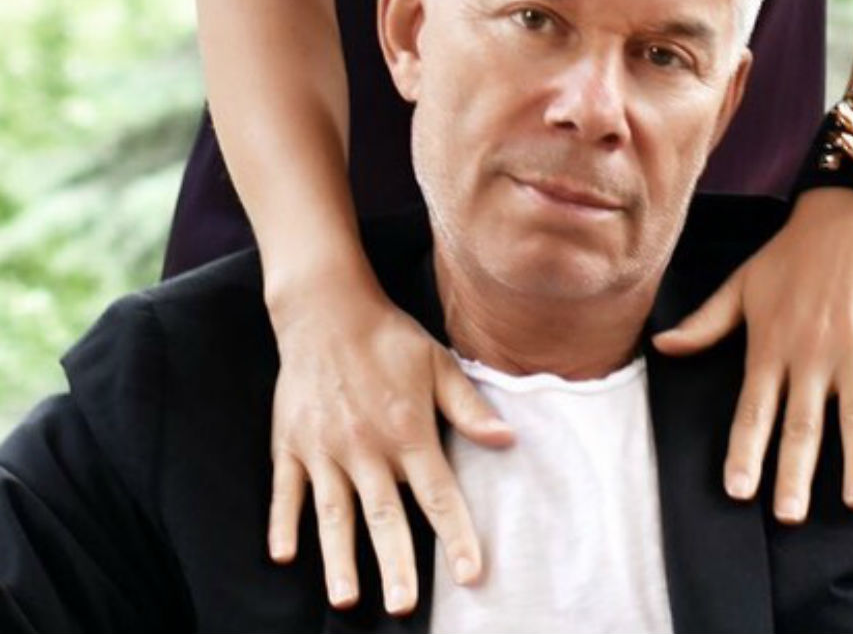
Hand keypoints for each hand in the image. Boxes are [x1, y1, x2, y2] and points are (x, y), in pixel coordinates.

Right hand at [264, 261, 513, 614]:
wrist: (326, 310)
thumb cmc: (389, 338)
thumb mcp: (438, 365)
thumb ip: (469, 409)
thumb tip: (508, 440)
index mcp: (407, 431)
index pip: (438, 495)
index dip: (457, 536)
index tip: (472, 574)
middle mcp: (365, 448)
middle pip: (384, 516)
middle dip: (396, 564)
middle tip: (405, 607)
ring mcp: (323, 449)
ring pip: (333, 514)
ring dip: (340, 557)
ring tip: (347, 599)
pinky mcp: (290, 444)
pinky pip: (286, 491)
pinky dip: (283, 523)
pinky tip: (283, 556)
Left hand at [652, 186, 852, 522]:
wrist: (843, 214)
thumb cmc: (788, 256)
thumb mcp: (740, 287)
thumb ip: (705, 324)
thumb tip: (661, 347)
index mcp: (771, 346)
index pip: (753, 410)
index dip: (745, 452)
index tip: (737, 492)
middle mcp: (810, 353)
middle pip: (802, 424)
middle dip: (795, 473)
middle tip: (790, 516)